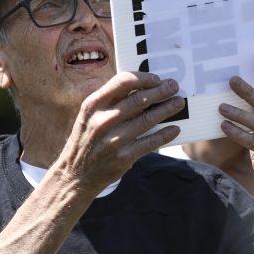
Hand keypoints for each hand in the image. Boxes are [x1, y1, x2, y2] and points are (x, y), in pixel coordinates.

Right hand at [53, 71, 183, 195]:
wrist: (76, 174)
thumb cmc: (86, 139)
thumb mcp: (89, 115)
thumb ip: (109, 101)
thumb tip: (141, 87)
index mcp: (93, 105)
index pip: (122, 82)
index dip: (143, 78)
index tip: (156, 78)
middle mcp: (102, 120)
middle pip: (139, 99)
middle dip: (160, 91)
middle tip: (174, 86)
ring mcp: (114, 140)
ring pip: (148, 119)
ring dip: (167, 109)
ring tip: (178, 103)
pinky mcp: (124, 157)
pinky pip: (150, 142)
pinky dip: (165, 134)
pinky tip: (174, 129)